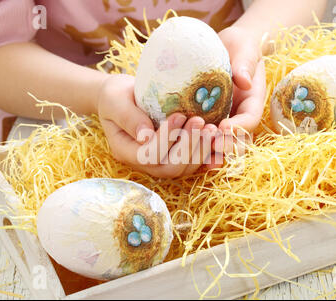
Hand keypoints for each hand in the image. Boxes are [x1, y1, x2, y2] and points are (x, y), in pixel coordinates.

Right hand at [97, 74, 216, 177]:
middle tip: (200, 122)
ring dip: (201, 150)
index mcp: (126, 150)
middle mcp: (144, 163)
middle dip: (188, 146)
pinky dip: (208, 158)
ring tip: (212, 128)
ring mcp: (160, 163)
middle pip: (170, 167)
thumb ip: (128, 117)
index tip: (177, 115)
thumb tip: (146, 135)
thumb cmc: (115, 96)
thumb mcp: (115, 100)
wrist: (121, 99)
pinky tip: (220, 148)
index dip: (165, 139)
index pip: (148, 155)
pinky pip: (193, 164)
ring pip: (184, 168)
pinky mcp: (173, 156)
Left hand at [208, 26, 265, 167]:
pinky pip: (204, 141)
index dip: (239, 128)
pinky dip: (197, 150)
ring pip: (221, 146)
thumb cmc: (238, 47)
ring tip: (197, 154)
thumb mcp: (245, 49)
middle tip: (210, 145)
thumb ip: (245, 63)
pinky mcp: (207, 123)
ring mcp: (223, 123)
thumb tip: (244, 81)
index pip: (250, 120)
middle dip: (226, 147)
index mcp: (251, 103)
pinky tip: (184, 153)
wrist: (225, 48)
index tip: (225, 128)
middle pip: (238, 141)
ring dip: (211, 153)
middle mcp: (238, 118)